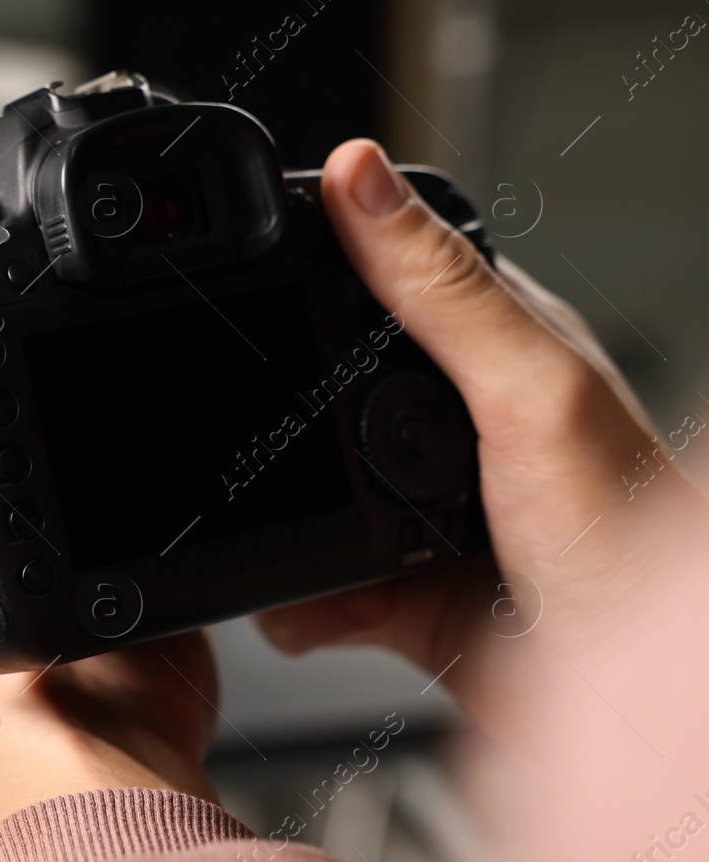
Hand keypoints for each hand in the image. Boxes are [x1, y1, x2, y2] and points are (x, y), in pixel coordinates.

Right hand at [254, 140, 708, 720]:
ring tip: (288, 538)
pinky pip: (310, 584)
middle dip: (272, 422)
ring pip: (300, 491)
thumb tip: (358, 174)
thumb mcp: (527, 388)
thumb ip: (436, 288)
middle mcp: (443, 421)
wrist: (621, 687)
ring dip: (283, 526)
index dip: (306, 264)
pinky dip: (298, 602)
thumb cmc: (624, 535)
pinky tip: (315, 606)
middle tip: (246, 432)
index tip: (238, 271)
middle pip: (314, 389)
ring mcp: (414, 505)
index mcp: (487, 343)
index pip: (375, 273)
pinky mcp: (394, 585)